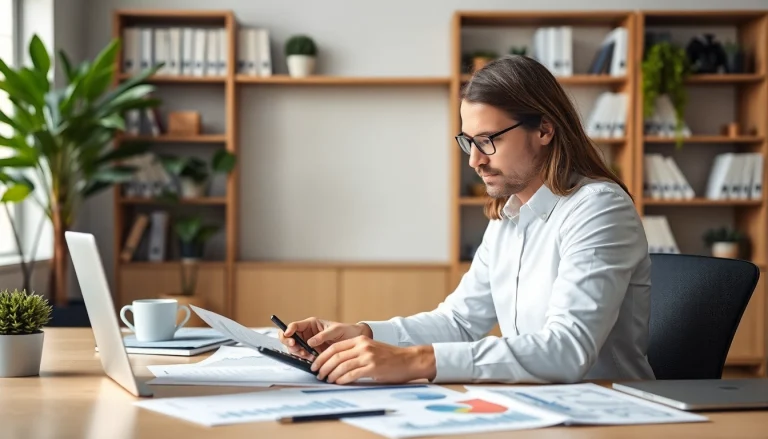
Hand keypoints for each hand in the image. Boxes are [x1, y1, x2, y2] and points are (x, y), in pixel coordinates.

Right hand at [278, 317, 371, 358]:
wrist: (355, 341)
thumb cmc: (346, 331)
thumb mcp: (336, 330)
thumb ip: (322, 335)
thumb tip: (310, 341)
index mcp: (311, 324)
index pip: (295, 325)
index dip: (289, 330)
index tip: (289, 335)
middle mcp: (308, 333)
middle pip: (290, 338)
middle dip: (290, 343)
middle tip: (296, 348)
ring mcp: (308, 344)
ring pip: (294, 348)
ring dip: (297, 352)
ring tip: (306, 355)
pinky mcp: (312, 353)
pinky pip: (302, 356)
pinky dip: (303, 358)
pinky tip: (310, 359)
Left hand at [311, 335, 435, 384]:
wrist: (409, 360)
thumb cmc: (390, 358)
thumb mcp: (371, 349)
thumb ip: (356, 353)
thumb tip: (336, 364)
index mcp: (360, 340)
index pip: (335, 347)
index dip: (322, 357)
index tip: (315, 365)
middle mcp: (362, 346)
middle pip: (335, 356)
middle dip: (323, 366)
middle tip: (318, 374)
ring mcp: (368, 356)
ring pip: (341, 365)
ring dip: (331, 374)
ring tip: (326, 380)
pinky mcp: (373, 367)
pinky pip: (352, 374)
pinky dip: (342, 379)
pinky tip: (337, 383)